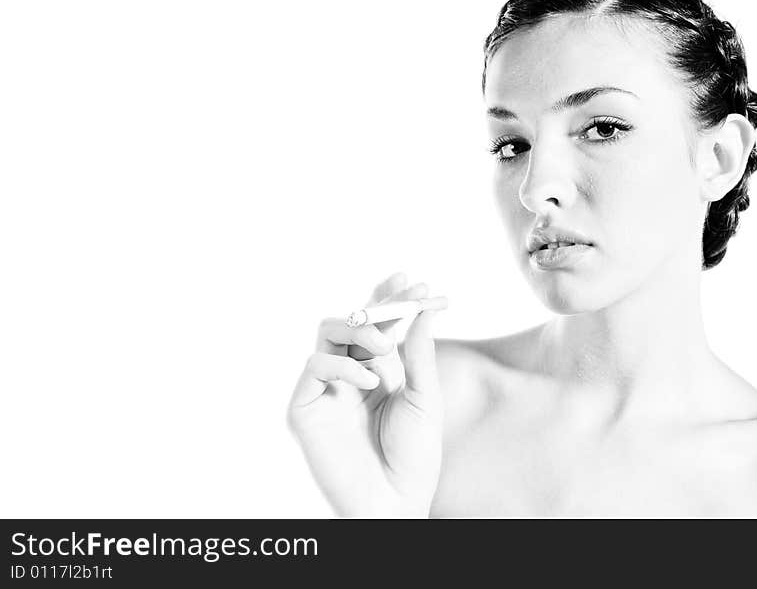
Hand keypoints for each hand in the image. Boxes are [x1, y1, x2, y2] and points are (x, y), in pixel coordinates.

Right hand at [287, 272, 446, 516]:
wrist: (394, 502)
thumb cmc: (413, 457)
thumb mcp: (424, 397)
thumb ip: (419, 353)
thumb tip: (426, 310)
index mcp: (378, 372)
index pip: (378, 325)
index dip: (390, 299)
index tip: (411, 279)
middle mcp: (350, 375)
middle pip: (351, 322)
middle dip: (377, 305)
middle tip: (404, 297)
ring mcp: (326, 390)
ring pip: (326, 334)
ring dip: (358, 329)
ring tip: (385, 348)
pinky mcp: (306, 407)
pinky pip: (314, 366)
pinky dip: (342, 365)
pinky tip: (369, 381)